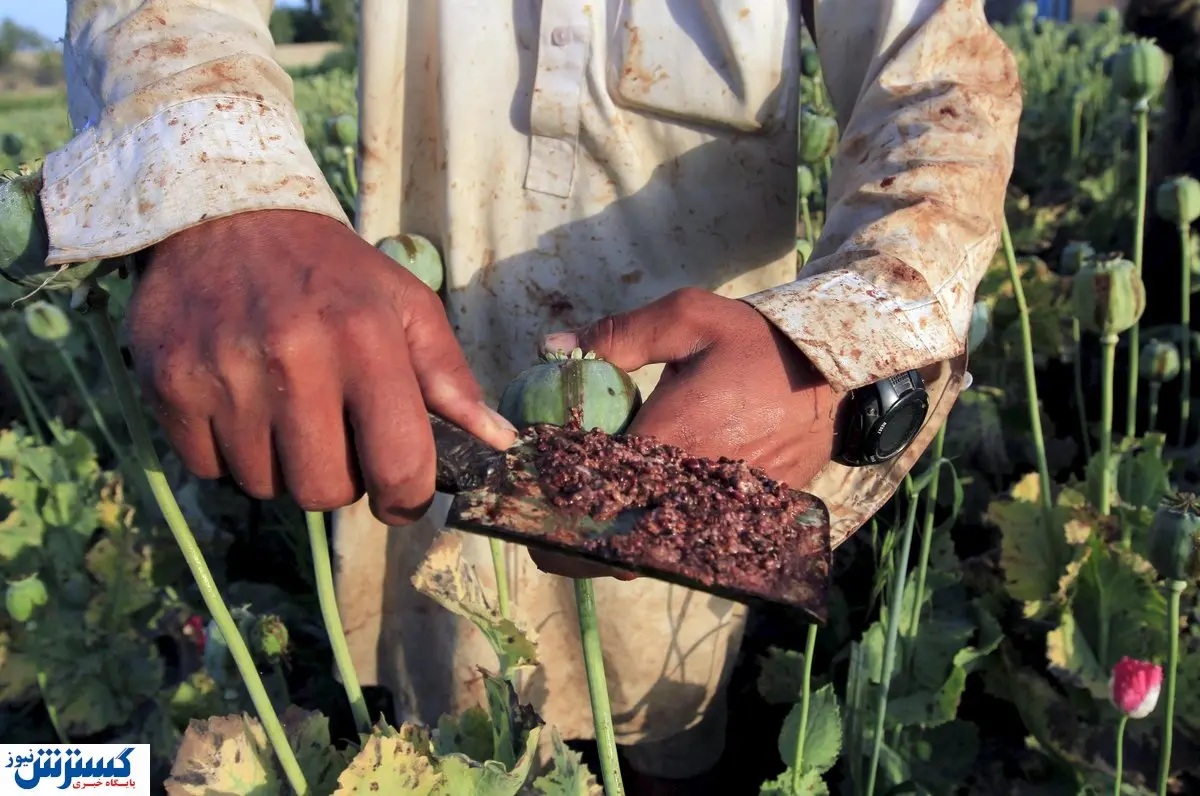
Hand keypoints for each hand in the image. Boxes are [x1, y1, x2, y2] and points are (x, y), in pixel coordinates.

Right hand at [127, 209, 516, 523]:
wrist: (222, 214)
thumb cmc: (329, 270)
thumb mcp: (403, 303)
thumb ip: (450, 376)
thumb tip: (498, 440)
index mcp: (364, 337)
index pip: (399, 463)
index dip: (407, 499)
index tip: (401, 496)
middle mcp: (293, 356)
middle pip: (325, 491)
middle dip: (341, 481)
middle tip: (336, 440)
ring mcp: (224, 372)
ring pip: (265, 486)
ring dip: (283, 466)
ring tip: (284, 411)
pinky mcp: (169, 382)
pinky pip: (210, 469)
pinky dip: (230, 454)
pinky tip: (240, 404)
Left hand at [529, 287, 840, 579]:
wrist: (833, 369)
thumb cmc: (755, 342)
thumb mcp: (687, 318)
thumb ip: (618, 336)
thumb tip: (553, 349)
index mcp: (672, 439)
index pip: (597, 496)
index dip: (553, 513)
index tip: (524, 509)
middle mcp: (696, 486)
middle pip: (620, 546)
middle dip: (576, 549)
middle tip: (543, 537)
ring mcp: (725, 510)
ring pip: (655, 555)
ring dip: (615, 550)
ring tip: (583, 534)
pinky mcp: (749, 518)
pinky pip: (692, 547)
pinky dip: (659, 544)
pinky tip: (639, 525)